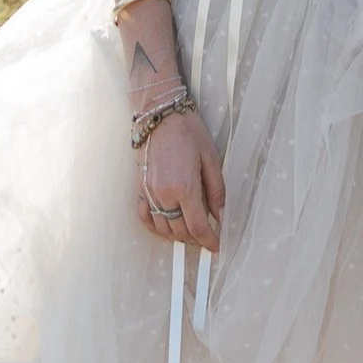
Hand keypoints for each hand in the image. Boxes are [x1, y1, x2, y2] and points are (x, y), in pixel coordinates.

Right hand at [137, 108, 224, 250]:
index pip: (198, 226)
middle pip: (180, 230)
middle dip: (195, 239)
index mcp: (185, 187)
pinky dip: (155, 227)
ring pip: (162, 228)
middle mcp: (165, 194)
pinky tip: (166, 228)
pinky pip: (145, 216)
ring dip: (177, 236)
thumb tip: (221, 216)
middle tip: (207, 239)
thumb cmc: (188, 132)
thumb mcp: (211, 159)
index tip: (216, 247)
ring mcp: (150, 192)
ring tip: (190, 233)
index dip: (209, 241)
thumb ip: (216, 191)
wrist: (161, 115)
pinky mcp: (141, 188)